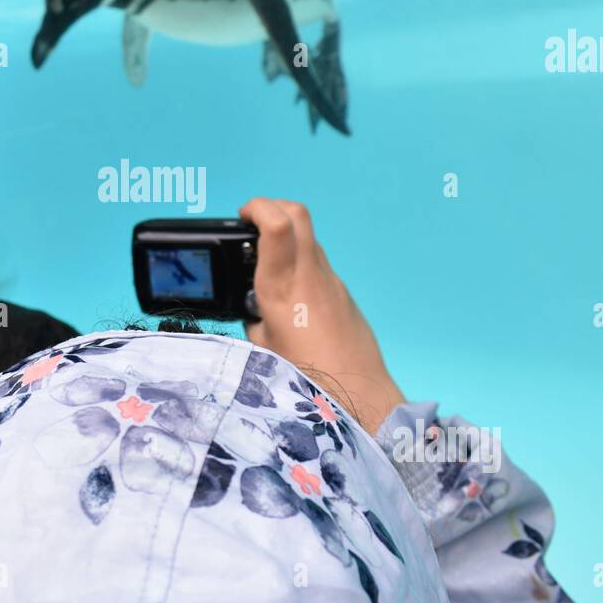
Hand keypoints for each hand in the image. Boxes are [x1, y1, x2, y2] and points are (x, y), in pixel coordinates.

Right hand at [239, 198, 403, 432]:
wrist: (360, 395)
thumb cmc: (307, 379)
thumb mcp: (263, 352)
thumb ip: (254, 323)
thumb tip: (252, 312)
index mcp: (283, 289)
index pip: (277, 225)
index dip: (257, 208)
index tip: (242, 215)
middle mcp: (310, 275)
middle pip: (297, 213)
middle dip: (271, 206)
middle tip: (251, 224)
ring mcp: (331, 281)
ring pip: (308, 237)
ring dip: (285, 236)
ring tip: (265, 264)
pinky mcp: (343, 293)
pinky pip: (317, 263)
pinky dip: (298, 261)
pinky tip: (289, 295)